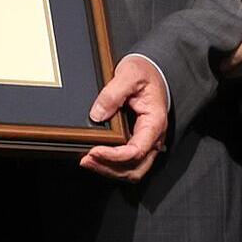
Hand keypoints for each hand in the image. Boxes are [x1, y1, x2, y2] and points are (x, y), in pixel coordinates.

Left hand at [80, 55, 168, 181]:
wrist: (153, 70)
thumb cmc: (146, 72)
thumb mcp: (130, 74)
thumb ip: (113, 93)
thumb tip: (97, 114)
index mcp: (154, 122)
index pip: (136, 151)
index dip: (114, 156)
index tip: (94, 150)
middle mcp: (153, 138)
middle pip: (135, 169)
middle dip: (109, 168)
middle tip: (87, 159)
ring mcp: (146, 142)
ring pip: (131, 171)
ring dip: (109, 169)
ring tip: (87, 160)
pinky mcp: (138, 142)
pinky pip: (127, 163)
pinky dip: (111, 164)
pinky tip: (96, 157)